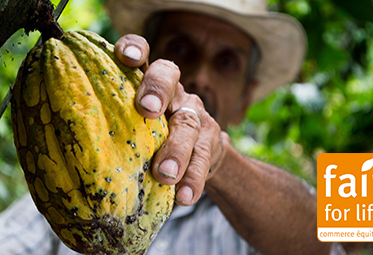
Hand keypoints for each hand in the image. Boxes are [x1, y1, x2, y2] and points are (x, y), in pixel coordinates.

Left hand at [115, 34, 225, 205]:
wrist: (199, 153)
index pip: (143, 54)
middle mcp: (174, 92)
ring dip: (177, 149)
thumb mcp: (133, 124)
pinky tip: (184, 197)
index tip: (125, 57)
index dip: (135, 48)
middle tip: (147, 110)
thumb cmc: (152, 138)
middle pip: (169, 76)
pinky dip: (193, 179)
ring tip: (165, 174)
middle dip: (157, 90)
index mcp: (148, 83)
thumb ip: (112, 123)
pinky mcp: (210, 141)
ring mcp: (195, 115)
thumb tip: (56, 146)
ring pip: (189, 123)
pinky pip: (204, 159)